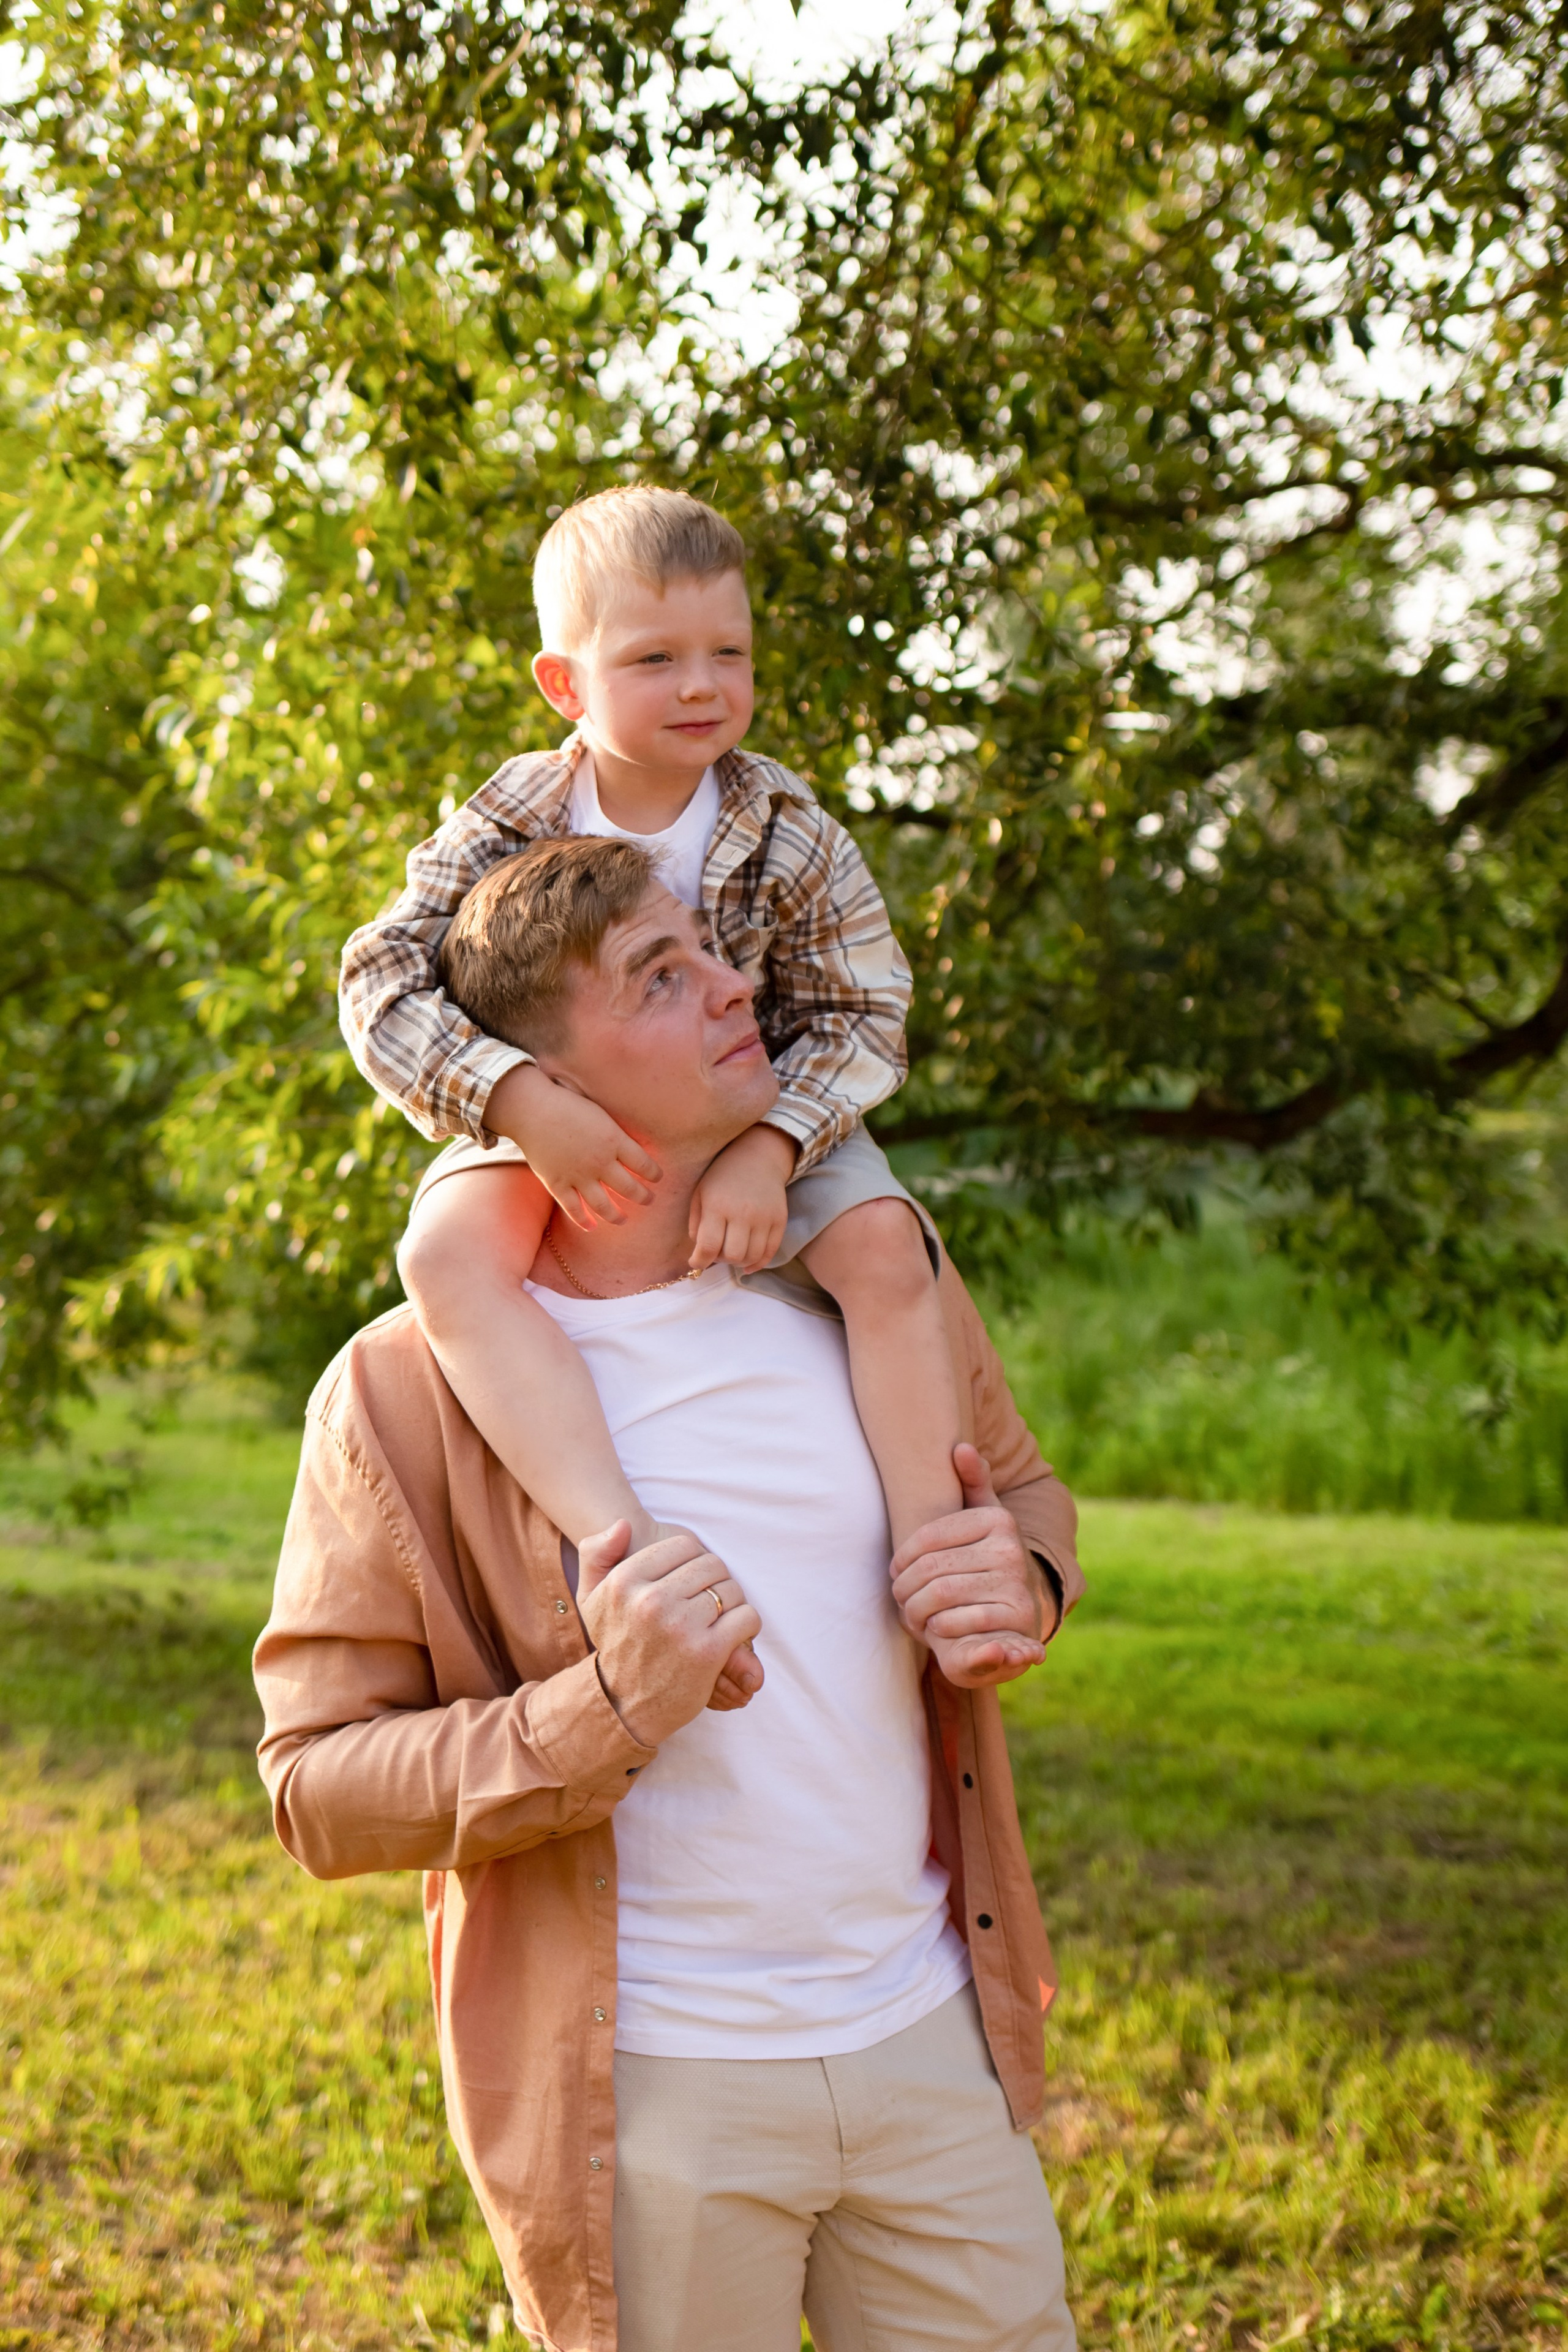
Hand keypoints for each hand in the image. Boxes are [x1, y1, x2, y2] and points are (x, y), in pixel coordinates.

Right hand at [486, 1062, 660, 1230]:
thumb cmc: (567, 1103)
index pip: (644, 1164)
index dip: (654, 1174)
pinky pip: (574, 1209)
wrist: (532, 1108)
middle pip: (630, 1188)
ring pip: (604, 1206)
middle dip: (643, 1197)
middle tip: (649, 1200)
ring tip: (623, 1219)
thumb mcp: (600, 1113)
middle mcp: (600, 1162)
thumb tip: (632, 1147)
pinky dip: (584, 1221)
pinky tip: (592, 1226)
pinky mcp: (557, 1184)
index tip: (658, 1178)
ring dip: (617, 1216)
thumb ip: (616, 1133)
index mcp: (614, 1141)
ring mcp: (578, 1176)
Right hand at [577, 1520, 763, 1745]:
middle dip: (715, 1581)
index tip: (688, 1583)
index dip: (693, 1561)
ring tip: (718, 1619)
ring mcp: (680, 1626)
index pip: (684, 1545)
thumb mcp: (591, 1598)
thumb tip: (624, 1524)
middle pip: (711, 1564)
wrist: (624, 1707)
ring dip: (732, 1603)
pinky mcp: (708, 1652)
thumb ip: (597, 1554)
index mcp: (624, 1582)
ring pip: (731, 1589)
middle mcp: (650, 1601)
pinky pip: (746, 1617)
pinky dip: (747, 1624)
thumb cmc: (615, 1646)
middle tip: (707, 1602)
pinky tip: (733, 1634)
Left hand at [689, 1123, 795, 1273]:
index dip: (699, 1261)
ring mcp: (764, 1218)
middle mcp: (742, 1213)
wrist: (758, 1157)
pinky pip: (770, 1252)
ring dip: (738, 1262)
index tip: (696, 1262)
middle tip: (717, 1251)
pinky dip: (758, 1263)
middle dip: (720, 1260)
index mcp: (717, 1205)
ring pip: (751, 1257)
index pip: (708, 1246)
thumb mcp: (700, 1194)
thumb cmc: (722, 1176)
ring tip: (732, 1252)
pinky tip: (748, 1262)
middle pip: (732, 1256)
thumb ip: (696, 1224)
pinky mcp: (779, 1220)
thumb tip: (701, 1253)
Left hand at [890, 1444, 1049, 1689]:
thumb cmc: (989, 1558)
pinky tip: (933, 1628)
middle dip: (905, 1587)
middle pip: (931, 1568)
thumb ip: (973, 1482)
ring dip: (916, 1610)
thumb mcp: (984, 1518)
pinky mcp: (1016, 1618)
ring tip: (910, 1613)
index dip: (902, 1557)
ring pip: (940, 1595)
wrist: (1024, 1608)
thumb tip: (960, 1448)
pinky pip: (958, 1622)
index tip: (894, 1570)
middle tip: (899, 1597)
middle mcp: (1010, 1548)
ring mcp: (1016, 1584)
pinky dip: (938, 1629)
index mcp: (997, 1519)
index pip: (928, 1536)